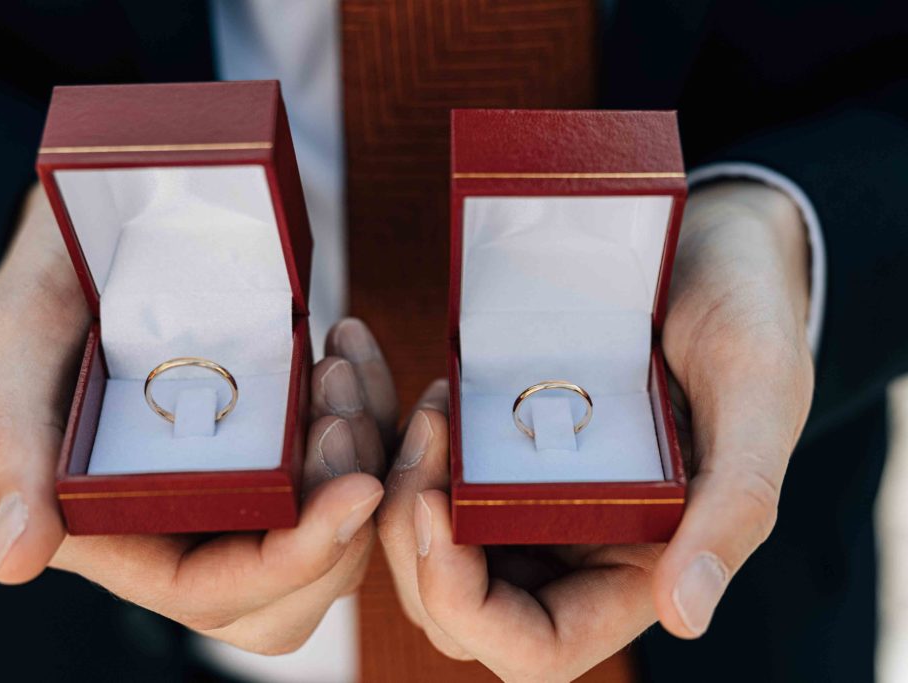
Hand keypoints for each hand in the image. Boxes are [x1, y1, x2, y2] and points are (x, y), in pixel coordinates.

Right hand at [0, 184, 397, 652]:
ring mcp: (248, 477)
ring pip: (340, 517)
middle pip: (298, 581)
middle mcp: (193, 519)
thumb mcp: (13, 354)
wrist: (108, 222)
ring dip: (364, 452)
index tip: (354, 493)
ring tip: (338, 369)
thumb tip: (13, 564)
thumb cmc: (50, 287)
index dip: (292, 563)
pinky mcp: (287, 431)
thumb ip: (13, 456)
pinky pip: (356, 451)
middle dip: (342, 518)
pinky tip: (349, 347)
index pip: (219, 592)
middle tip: (340, 417)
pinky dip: (372, 407)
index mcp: (123, 531)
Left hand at [377, 181, 813, 679]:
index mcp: (634, 564)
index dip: (467, 607)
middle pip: (452, 597)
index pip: (534, 646)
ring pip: (421, 533)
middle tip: (424, 433)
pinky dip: (389, 432)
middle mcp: (568, 544)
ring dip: (389, 478)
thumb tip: (687, 615)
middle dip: (410, 530)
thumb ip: (735, 508)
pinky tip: (388, 375)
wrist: (705, 247)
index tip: (434, 512)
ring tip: (421, 398)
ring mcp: (522, 495)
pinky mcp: (491, 442)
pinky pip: (419, 465)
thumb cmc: (747, 317)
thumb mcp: (757, 397)